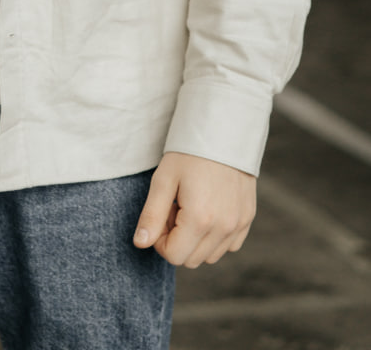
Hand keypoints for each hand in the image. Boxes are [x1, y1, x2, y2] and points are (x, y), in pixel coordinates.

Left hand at [133, 151, 255, 267]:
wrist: (224, 129)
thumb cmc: (189, 152)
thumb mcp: (163, 180)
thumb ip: (151, 215)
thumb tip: (140, 244)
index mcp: (200, 219)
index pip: (174, 256)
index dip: (160, 240)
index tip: (161, 215)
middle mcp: (223, 228)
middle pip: (191, 259)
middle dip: (177, 240)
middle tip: (175, 208)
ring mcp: (239, 224)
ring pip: (211, 255)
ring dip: (196, 239)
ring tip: (191, 206)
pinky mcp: (248, 218)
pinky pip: (229, 244)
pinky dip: (215, 236)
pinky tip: (208, 209)